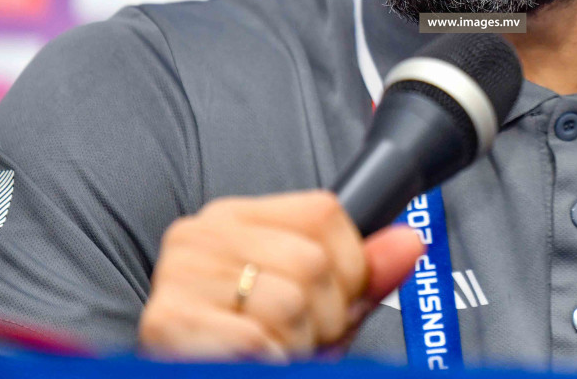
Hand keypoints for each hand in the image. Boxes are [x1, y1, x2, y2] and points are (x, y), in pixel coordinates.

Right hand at [138, 190, 422, 360]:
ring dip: (295, 346)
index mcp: (235, 218)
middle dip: (324, 317)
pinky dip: (269, 362)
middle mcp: (201, 234)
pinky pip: (256, 342)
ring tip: (269, 351)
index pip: (324, 212)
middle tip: (295, 338)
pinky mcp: (168, 320)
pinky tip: (249, 361)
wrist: (196, 372)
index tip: (327, 302)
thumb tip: (409, 240)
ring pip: (289, 302)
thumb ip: (362, 274)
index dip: (348, 269)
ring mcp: (179, 276)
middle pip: (313, 261)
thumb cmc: (247, 351)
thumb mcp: (315, 308)